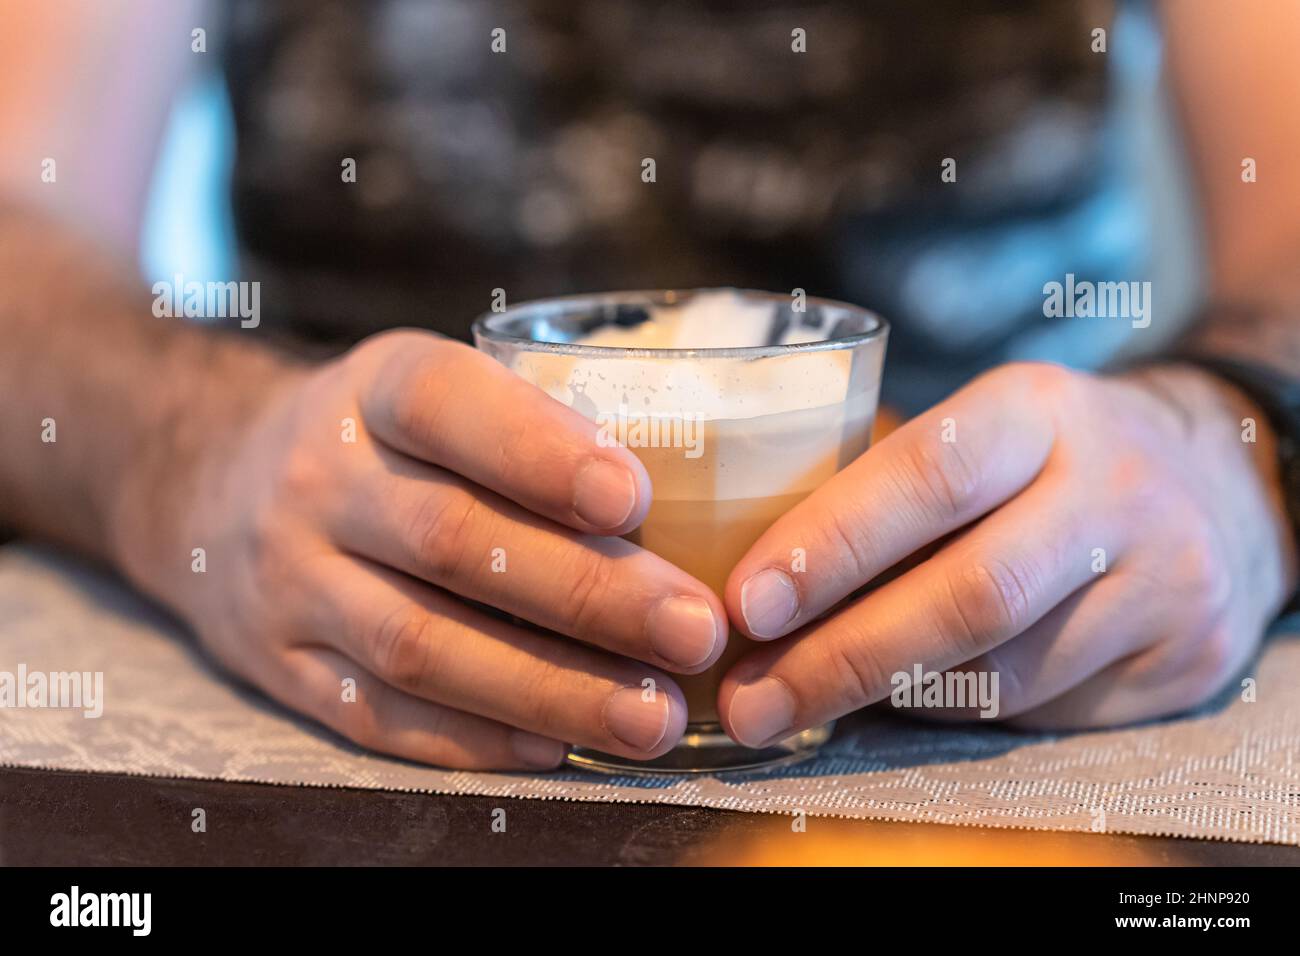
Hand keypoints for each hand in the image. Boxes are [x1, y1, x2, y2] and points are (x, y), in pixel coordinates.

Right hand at [116, 330, 727, 768]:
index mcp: (373, 389)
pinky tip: (557, 746)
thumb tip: (686, 505)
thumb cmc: (379, 438)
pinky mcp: (276, 664)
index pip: (447, 404)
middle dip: (587, 594)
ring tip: (651, 715)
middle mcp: (319, 480)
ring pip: (419, 643)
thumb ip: (526, 427)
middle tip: (694, 630)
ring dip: (548, 687)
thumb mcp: (431, 388)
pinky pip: (376, 714)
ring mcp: (288, 579)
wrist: (211, 483)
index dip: (540, 451)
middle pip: (452, 540)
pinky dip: (473, 738)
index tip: (637, 499)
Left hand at [719, 361, 1296, 742]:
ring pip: (1003, 672)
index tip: (746, 604)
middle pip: (968, 595)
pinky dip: (956, 709)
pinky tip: (909, 698)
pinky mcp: (1186, 657)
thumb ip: (890, 485)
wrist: (1222, 482)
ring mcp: (1165, 579)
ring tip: (804, 702)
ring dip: (886, 697)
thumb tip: (757, 577)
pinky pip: (1042, 708)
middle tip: (750, 702)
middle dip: (840, 658)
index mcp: (1037, 411)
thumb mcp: (984, 427)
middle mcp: (1113, 488)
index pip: (926, 473)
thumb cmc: (1050, 457)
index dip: (830, 545)